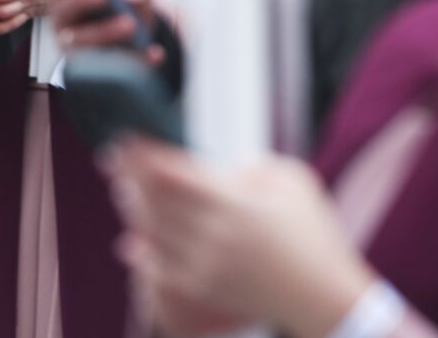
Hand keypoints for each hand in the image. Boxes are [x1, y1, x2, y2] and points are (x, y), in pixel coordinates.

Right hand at [36, 0, 165, 64]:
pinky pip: (111, 68)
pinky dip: (136, 59)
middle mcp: (64, 21)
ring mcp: (75, 48)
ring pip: (81, 42)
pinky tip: (154, 53)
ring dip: (105, 32)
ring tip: (130, 25)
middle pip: (62, 9)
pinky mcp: (94, 72)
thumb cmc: (125, 8)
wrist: (137, 43)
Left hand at [108, 139, 375, 337]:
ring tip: (121, 191)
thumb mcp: (291, 181)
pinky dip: (143, 257)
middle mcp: (212, 232)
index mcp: (232, 201)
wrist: (326, 297)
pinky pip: (160, 273)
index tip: (125, 140)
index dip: (143, 154)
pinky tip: (131, 243)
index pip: (171, 171)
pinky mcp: (205, 290)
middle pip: (154, 199)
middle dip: (129, 176)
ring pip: (152, 233)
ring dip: (132, 209)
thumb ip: (253, 165)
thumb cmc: (314, 234)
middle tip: (112, 160)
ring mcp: (206, 264)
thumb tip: (223, 165)